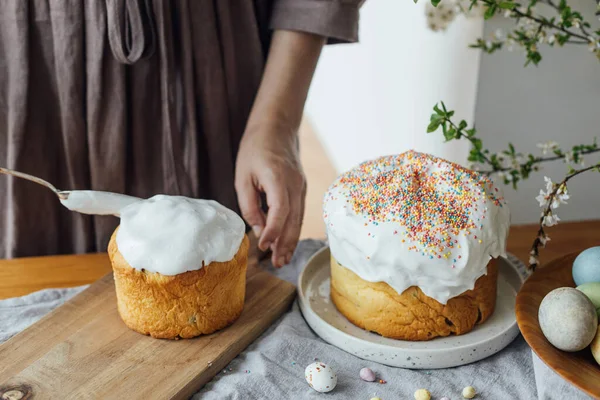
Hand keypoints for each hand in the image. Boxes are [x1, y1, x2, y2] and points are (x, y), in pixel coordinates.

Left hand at [235, 121, 305, 267]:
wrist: (277, 127)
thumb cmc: (255, 149)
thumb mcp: (243, 176)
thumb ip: (249, 205)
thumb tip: (258, 229)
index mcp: (279, 179)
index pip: (280, 212)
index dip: (272, 232)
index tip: (262, 246)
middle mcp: (295, 185)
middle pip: (293, 220)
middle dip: (286, 244)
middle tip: (277, 264)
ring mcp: (301, 186)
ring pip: (299, 219)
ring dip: (291, 240)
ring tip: (283, 259)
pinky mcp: (301, 188)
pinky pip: (298, 213)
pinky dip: (293, 229)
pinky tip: (286, 242)